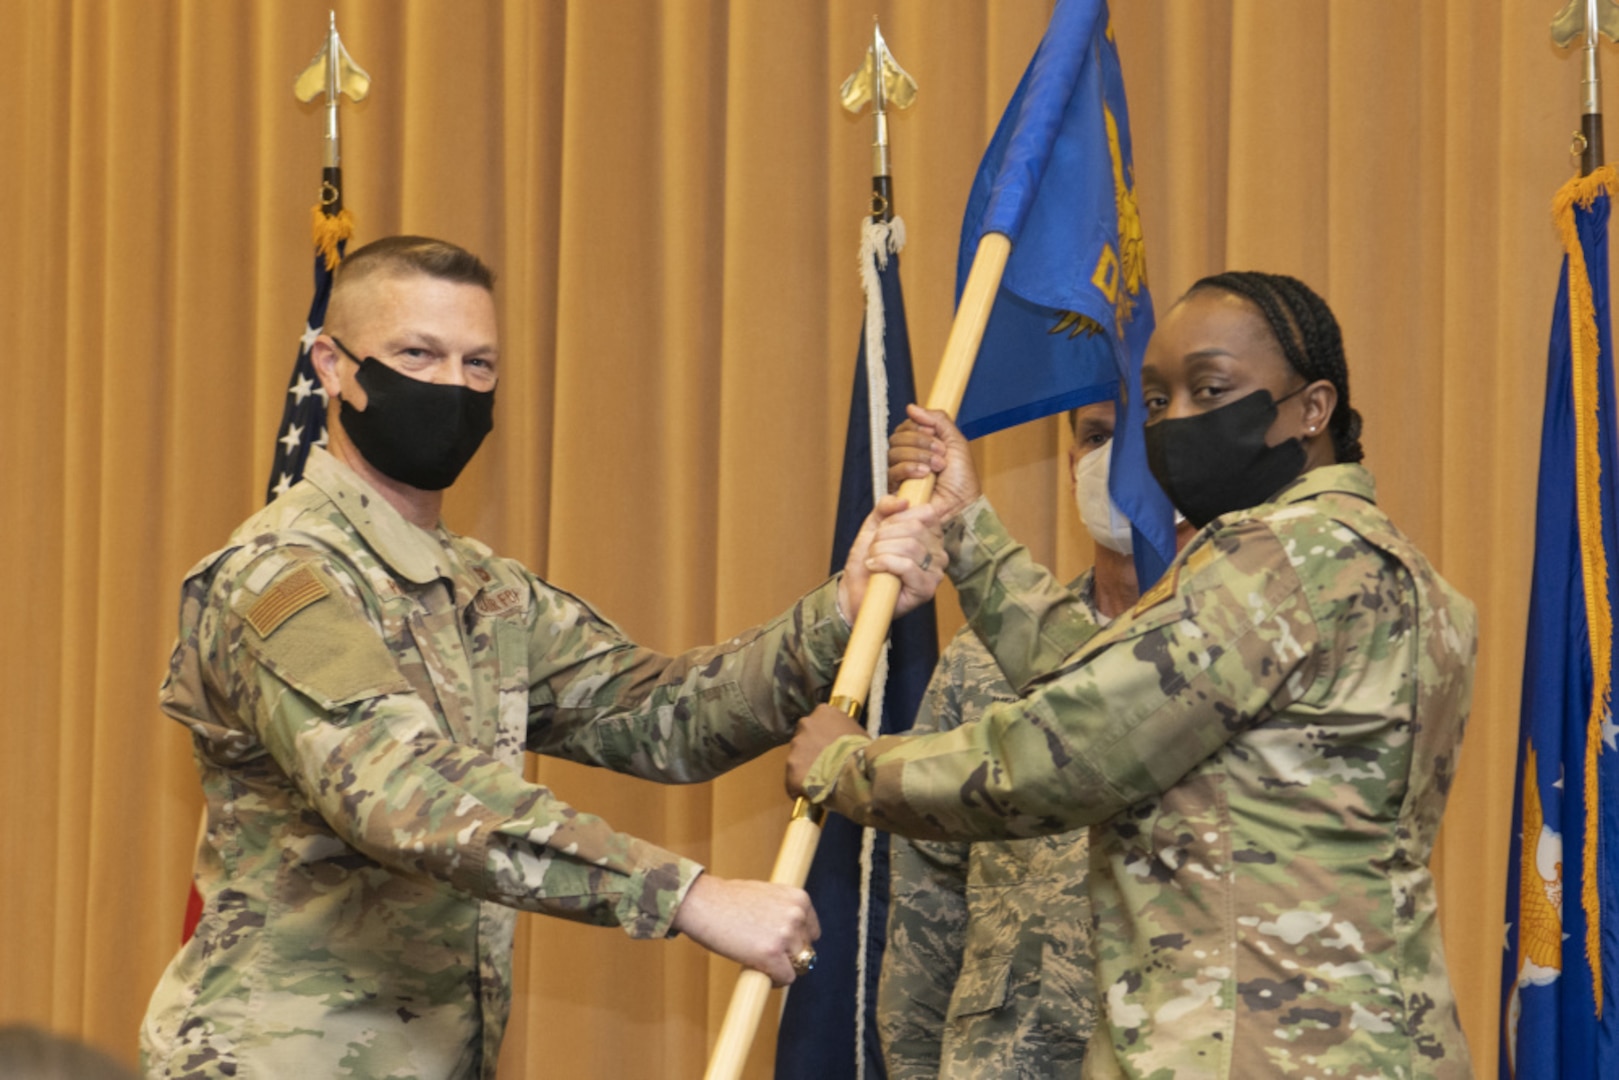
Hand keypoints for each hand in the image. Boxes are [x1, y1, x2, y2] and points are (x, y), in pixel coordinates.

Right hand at [670, 873, 820, 986]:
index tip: (784, 948)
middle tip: (768, 956)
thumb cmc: (727, 899)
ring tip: (761, 964)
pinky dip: (774, 980)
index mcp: (799, 898)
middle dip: (789, 955)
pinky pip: (786, 978)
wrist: (703, 902)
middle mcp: (797, 915)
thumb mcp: (766, 895)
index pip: (812, 931)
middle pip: (806, 950)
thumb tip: (791, 934)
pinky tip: (758, 972)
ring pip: (798, 965)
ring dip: (781, 968)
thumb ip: (782, 911)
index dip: (797, 942)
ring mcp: (785, 935)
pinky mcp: (771, 955)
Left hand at [785, 704, 869, 797]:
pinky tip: (814, 794)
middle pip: (804, 739)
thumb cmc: (864, 751)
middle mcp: (806, 724)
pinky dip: (801, 787)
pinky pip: (794, 781)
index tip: (830, 748)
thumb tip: (844, 745)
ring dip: (806, 769)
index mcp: (824, 712)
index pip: (818, 722)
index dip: (824, 737)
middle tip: (825, 765)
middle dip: (811, 751)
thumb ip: (845, 734)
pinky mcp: (791, 768)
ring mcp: (796, 746)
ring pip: (797, 759)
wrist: (857, 771)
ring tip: (821, 782)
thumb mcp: (858, 734)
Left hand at [837, 495, 945, 619]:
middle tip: (873, 548)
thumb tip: (903, 501)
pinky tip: (874, 568)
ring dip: (881, 550)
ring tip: (873, 559)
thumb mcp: (874, 526)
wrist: (854, 592)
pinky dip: (884, 563)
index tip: (882, 530)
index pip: (926, 512)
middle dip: (885, 535)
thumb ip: (885, 507)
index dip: (898, 517)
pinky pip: (907, 566)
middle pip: (915, 528)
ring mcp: (935, 572)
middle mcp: (938, 553)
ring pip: (910, 546)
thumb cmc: (867, 562)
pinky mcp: (926, 589)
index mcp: (931, 536)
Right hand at [887, 404, 980, 519]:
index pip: (905, 426)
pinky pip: (892, 471)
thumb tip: (911, 407)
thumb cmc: (962, 479)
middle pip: (897, 438)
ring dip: (919, 456)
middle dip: (920, 442)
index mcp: (920, 445)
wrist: (962, 504)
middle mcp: (908, 457)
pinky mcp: (896, 489)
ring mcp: (901, 473)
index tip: (935, 434)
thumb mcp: (956, 442)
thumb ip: (937, 420)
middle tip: (940, 453)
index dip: (918, 427)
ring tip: (937, 467)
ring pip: (894, 453)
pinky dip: (909, 469)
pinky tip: (925, 475)